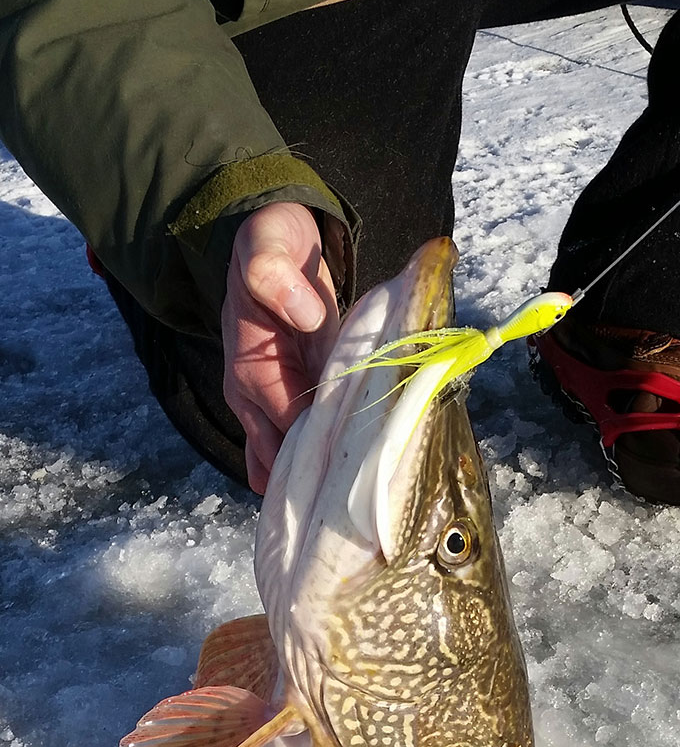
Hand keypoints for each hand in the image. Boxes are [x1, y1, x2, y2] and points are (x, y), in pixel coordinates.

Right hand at [222, 202, 338, 492]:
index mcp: (252, 372)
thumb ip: (275, 276)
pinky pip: (302, 449)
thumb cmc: (271, 246)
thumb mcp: (266, 247)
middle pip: (285, 461)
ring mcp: (273, 407)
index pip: (288, 428)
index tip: (360, 464)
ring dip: (319, 482)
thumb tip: (306, 312)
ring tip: (355, 506)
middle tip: (358, 505)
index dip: (321, 449)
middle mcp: (256, 400)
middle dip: (318, 482)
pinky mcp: (294, 403)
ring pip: (290, 464)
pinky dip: (320, 469)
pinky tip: (348, 487)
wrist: (272, 240)